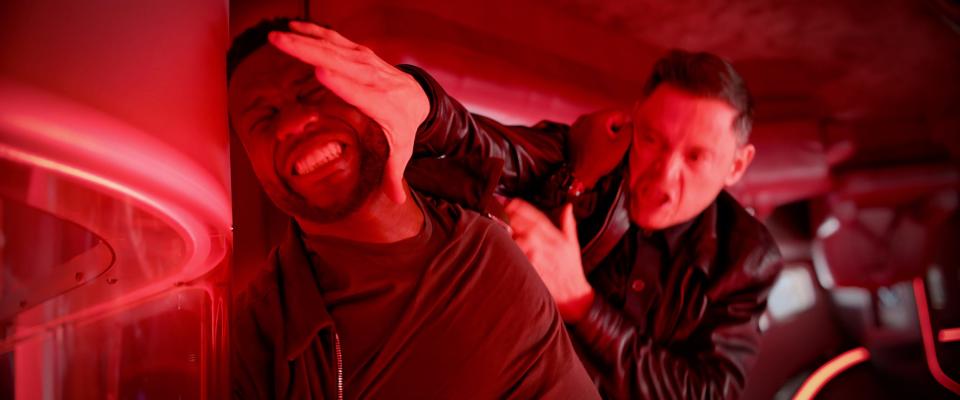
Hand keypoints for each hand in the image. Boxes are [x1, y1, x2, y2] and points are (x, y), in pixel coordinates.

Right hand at [268, 21, 428, 203]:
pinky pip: (336, 40)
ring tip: (279, 36)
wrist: (417, 98)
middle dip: (311, 53)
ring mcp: (367, 63)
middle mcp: (375, 79)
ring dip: (306, 40)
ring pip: (336, 48)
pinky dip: (315, 33)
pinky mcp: (360, 53)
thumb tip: (397, 201)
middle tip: (283, 45)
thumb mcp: (400, 151)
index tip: (320, 74)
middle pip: (342, 64)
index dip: (342, 83)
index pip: (362, 93)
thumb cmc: (402, 127)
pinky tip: (292, 27)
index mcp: (384, 105)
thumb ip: (394, 174)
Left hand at [505, 200, 594, 321]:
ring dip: (507, 232)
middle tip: (500, 212)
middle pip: (524, 224)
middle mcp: (546, 244)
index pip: (536, 216)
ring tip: (497, 227)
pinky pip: (515, 256)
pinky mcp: (530, 269)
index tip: (510, 202)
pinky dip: (508, 249)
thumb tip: (567, 207)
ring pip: (518, 239)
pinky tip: (500, 245)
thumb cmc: (571, 269)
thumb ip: (568, 223)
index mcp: (555, 236)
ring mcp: (537, 257)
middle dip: (511, 216)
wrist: (573, 294)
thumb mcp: (573, 244)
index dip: (521, 206)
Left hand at [568, 108, 631, 187]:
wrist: (580, 176)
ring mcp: (576, 125)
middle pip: (607, 117)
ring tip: (602, 146)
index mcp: (598, 118)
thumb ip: (629, 129)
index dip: (623, 127)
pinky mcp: (571, 134)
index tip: (620, 140)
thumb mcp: (621, 145)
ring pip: (597, 123)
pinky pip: (586, 129)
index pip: (619, 114)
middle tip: (612, 144)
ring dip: (602, 132)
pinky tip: (593, 146)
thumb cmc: (601, 161)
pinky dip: (592, 135)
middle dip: (612, 128)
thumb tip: (629, 122)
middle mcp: (585, 118)